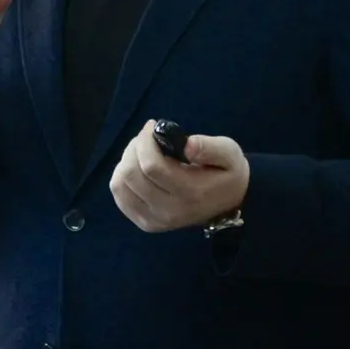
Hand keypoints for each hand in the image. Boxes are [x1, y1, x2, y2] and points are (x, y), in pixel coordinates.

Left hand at [110, 120, 249, 232]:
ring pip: (120, 184)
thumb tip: (188, 144)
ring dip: (125, 161)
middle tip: (147, 137)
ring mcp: (154, 220)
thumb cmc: (226, 173)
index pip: (151, 166)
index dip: (145, 141)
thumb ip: (211, 148)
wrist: (229, 203)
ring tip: (141, 152)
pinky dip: (122, 177)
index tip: (153, 126)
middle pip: (131, 174)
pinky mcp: (145, 222)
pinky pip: (119, 196)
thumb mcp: (230, 154)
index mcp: (190, 193)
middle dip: (134, 147)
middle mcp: (169, 211)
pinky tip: (136, 168)